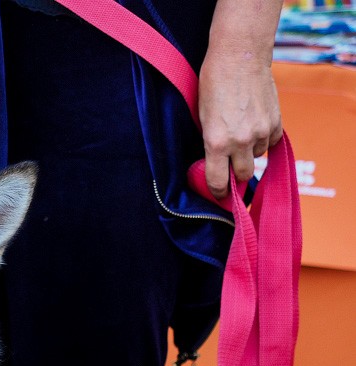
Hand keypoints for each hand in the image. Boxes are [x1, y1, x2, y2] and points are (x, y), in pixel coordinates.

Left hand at [198, 48, 282, 198]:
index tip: (218, 195)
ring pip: (257, 157)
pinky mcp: (276, 122)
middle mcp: (241, 141)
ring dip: (250, 153)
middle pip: (243, 175)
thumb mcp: (202, 118)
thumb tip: (213, 161)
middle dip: (236, 174)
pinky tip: (254, 127)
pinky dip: (263, 140)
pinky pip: (271, 143)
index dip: (217, 192)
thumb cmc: (213, 84)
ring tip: (240, 135)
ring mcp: (261, 132)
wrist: (239, 57)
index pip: (218, 181)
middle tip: (230, 168)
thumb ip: (210, 142)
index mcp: (217, 142)